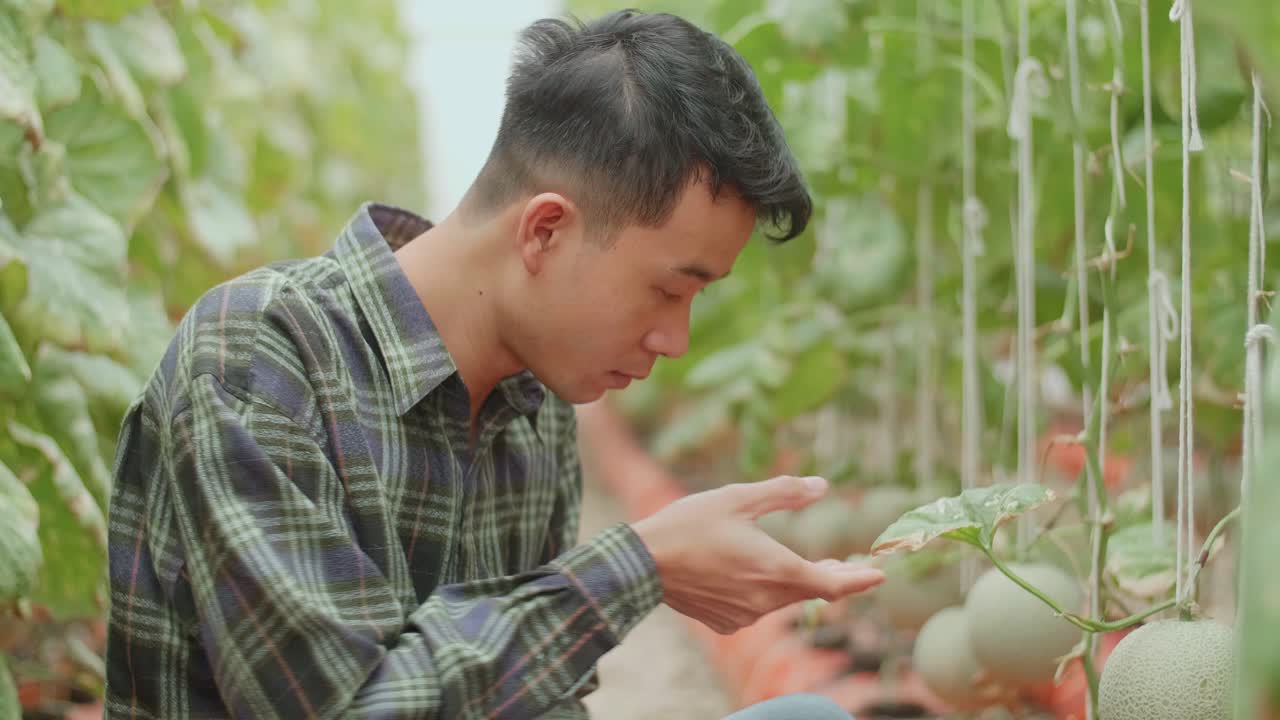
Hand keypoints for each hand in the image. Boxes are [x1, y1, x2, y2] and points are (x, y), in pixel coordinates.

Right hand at [630, 475, 884, 633]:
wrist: (641, 564)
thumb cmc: (689, 525)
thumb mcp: (737, 498)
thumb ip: (783, 492)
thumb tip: (822, 487)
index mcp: (776, 569)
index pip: (833, 584)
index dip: (860, 580)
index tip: (880, 574)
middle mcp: (766, 599)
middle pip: (811, 590)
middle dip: (833, 577)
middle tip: (850, 564)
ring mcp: (745, 616)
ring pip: (782, 598)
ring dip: (794, 580)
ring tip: (797, 561)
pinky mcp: (725, 623)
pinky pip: (755, 608)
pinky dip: (761, 590)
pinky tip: (747, 572)